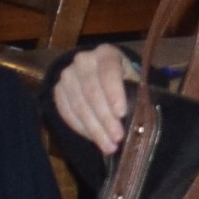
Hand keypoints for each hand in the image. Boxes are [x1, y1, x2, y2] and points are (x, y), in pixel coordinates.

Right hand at [49, 41, 137, 155]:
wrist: (100, 77)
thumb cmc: (124, 81)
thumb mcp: (135, 81)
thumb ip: (137, 95)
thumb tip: (141, 118)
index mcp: (106, 53)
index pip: (109, 71)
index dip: (114, 93)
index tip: (121, 114)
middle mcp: (83, 60)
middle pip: (92, 91)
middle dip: (105, 118)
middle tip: (117, 138)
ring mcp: (68, 75)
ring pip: (79, 105)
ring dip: (94, 128)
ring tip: (108, 145)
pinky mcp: (58, 90)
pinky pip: (66, 112)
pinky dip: (81, 128)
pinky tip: (93, 139)